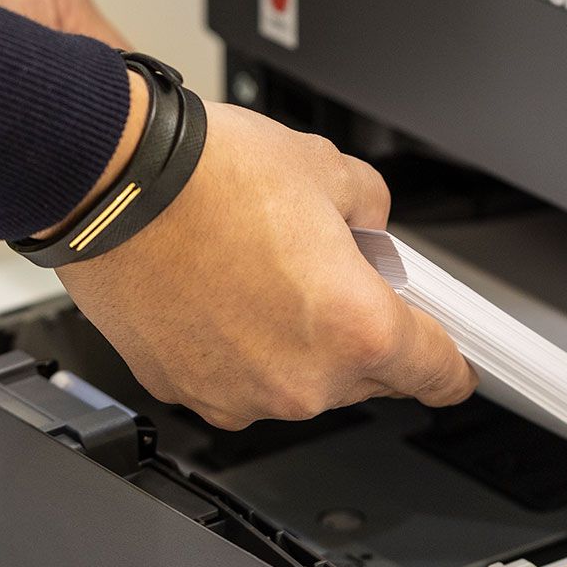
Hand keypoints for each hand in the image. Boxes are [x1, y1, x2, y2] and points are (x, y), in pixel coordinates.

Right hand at [54, 102, 478, 429]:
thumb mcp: (326, 170)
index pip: (434, 372)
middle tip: (327, 273)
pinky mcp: (187, 393)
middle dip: (360, 331)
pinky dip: (240, 350)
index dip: (451, 367)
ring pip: (299, 382)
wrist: (110, 183)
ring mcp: (241, 396)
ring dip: (296, 343)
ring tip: (259, 273)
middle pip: (366, 376)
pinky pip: (238, 382)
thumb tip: (368, 228)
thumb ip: (370, 210)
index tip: (455, 369)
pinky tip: (221, 294)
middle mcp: (302, 380)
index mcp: (355, 329)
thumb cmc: (207, 177)